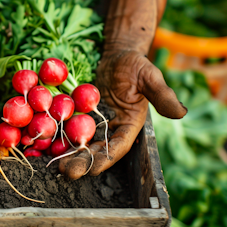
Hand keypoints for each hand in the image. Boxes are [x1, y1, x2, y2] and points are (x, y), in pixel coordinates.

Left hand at [59, 49, 186, 179]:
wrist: (116, 55)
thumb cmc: (136, 65)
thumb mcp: (150, 76)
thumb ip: (162, 95)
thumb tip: (181, 112)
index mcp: (129, 126)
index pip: (118, 147)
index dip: (105, 158)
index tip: (92, 169)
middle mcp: (110, 130)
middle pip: (95, 150)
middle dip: (82, 162)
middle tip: (66, 171)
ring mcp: (93, 125)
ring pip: (79, 144)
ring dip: (68, 155)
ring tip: (54, 165)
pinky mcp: (78, 117)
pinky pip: (67, 129)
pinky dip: (57, 138)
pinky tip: (44, 145)